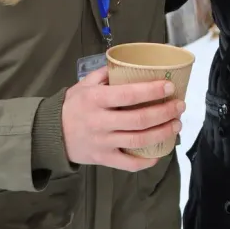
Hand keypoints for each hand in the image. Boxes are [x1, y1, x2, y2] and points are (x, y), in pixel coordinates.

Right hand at [60, 67, 185, 171]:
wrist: (49, 134)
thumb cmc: (72, 106)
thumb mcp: (84, 84)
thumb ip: (106, 74)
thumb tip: (131, 64)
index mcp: (96, 100)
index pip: (129, 94)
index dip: (152, 91)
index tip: (170, 86)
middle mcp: (100, 122)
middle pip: (139, 119)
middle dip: (165, 112)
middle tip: (180, 106)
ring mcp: (102, 143)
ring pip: (138, 141)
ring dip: (162, 133)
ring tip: (176, 125)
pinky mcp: (103, 159)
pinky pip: (128, 164)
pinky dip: (146, 161)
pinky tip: (160, 152)